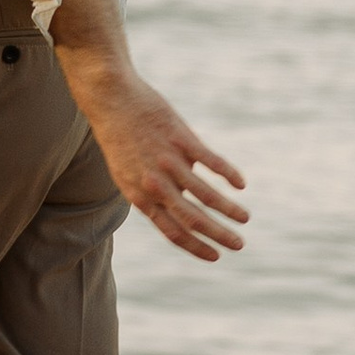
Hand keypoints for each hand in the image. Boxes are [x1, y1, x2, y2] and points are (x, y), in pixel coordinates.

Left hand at [66, 62, 247, 262]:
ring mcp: (167, 160)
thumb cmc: (119, 136)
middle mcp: (153, 182)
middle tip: (239, 245)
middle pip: (191, 218)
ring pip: (205, 194)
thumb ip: (154, 188)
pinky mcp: (180, 138)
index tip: (215, 256)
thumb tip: (186, 195)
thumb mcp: (127, 171)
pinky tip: (240, 185)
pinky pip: (210, 161)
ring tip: (245, 218)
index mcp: (138, 195)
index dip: (195, 246)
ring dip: (228, 210)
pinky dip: (228, 174)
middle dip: (218, 235)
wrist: (109, 99)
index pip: (171, 230)